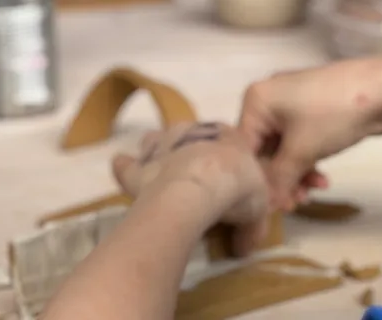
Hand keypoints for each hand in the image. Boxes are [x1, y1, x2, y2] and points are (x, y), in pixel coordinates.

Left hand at [112, 123, 269, 255]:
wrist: (198, 185)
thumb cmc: (236, 189)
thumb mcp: (257, 211)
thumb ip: (251, 228)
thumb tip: (245, 249)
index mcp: (227, 136)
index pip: (228, 138)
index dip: (226, 156)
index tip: (228, 175)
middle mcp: (191, 132)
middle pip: (189, 136)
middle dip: (190, 152)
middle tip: (196, 179)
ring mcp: (161, 147)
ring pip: (155, 142)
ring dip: (157, 154)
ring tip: (162, 177)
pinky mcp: (139, 167)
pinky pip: (126, 165)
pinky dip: (125, 170)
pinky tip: (126, 175)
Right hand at [238, 59, 381, 210]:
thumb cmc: (332, 115)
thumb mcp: (301, 151)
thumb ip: (279, 180)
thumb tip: (265, 207)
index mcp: (255, 100)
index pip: (244, 147)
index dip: (257, 178)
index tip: (270, 204)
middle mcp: (268, 98)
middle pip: (265, 149)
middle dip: (281, 178)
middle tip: (295, 204)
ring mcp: (292, 102)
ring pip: (284, 148)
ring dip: (297, 173)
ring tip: (313, 192)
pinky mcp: (313, 109)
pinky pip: (299, 140)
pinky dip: (307, 159)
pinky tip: (322, 178)